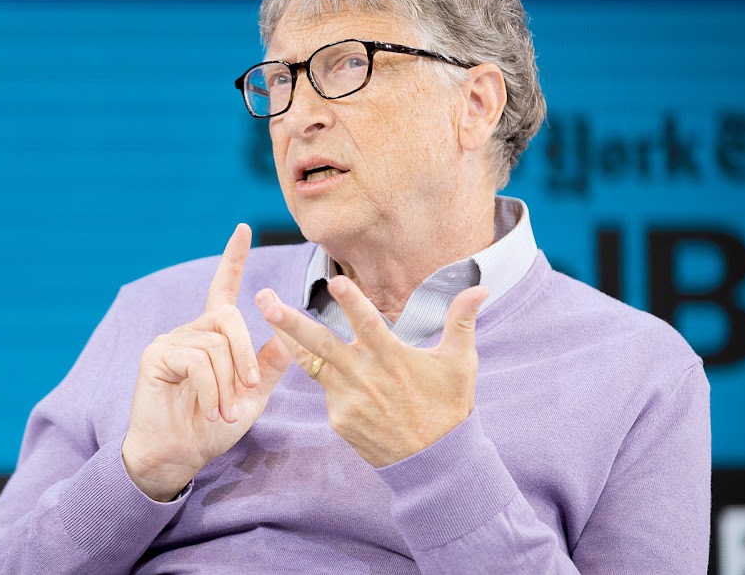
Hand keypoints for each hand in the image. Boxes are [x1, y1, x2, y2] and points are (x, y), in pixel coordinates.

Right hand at [122, 224, 292, 500]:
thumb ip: (267, 367)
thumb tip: (288, 334)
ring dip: (228, 384)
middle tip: (249, 389)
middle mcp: (189, 332)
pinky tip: (211, 411)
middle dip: (245, 354)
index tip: (243, 228)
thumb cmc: (210, 429)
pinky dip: (212, 390)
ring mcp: (169, 341)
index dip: (233, 259)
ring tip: (226, 413)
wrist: (176, 456)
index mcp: (212, 337)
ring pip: (215, 345)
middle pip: (228, 319)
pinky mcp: (155, 356)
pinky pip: (196, 361)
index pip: (222, 289)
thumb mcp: (250, 398)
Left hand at [255, 276, 488, 466]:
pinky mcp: (338, 418)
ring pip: (311, 363)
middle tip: (263, 299)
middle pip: (320, 342)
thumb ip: (462, 322)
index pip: (368, 323)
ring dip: (287, 340)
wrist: (434, 463)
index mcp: (392, 357)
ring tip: (267, 316)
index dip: (352, 301)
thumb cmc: (448, 407)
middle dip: (288, 321)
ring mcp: (347, 399)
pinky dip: (327, 378)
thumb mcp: (460, 364)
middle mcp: (364, 376)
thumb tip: (480, 288)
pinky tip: (338, 375)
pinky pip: (327, 390)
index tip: (335, 281)